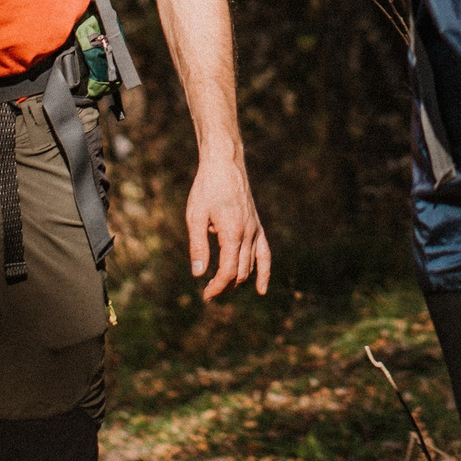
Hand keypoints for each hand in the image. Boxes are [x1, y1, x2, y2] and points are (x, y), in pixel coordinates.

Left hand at [185, 154, 272, 300]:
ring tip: (222, 287)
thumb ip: (198, 246)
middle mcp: (248, 234)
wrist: (224, 164)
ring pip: (251, 265)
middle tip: (209, 293)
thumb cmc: (206, 188)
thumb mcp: (195, 216)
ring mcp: (255, 230)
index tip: (206, 296)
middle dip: (225, 286)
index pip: (227, 271)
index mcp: (232, 233)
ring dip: (238, 280)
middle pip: (240, 272)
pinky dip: (264, 272)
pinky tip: (261, 289)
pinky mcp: (257, 225)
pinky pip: (265, 254)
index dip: (217, 287)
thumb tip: (198, 274)